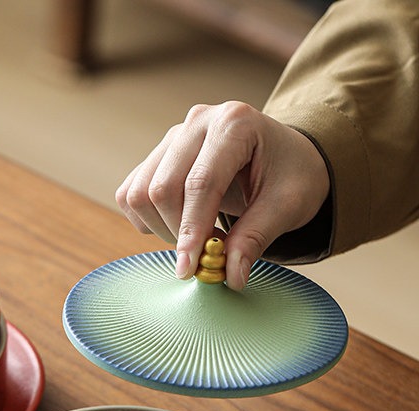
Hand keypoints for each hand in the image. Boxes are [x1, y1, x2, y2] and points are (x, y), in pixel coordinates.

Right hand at [115, 102, 329, 289]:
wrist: (284, 157)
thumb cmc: (292, 175)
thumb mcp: (287, 206)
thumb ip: (255, 239)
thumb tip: (230, 276)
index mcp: (235, 123)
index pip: (199, 183)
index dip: (191, 230)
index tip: (189, 269)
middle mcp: (198, 122)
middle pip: (162, 188)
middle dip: (178, 232)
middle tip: (204, 254)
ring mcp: (172, 137)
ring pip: (139, 193)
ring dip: (160, 227)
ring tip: (195, 236)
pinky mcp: (157, 156)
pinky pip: (130, 194)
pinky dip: (146, 219)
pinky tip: (178, 224)